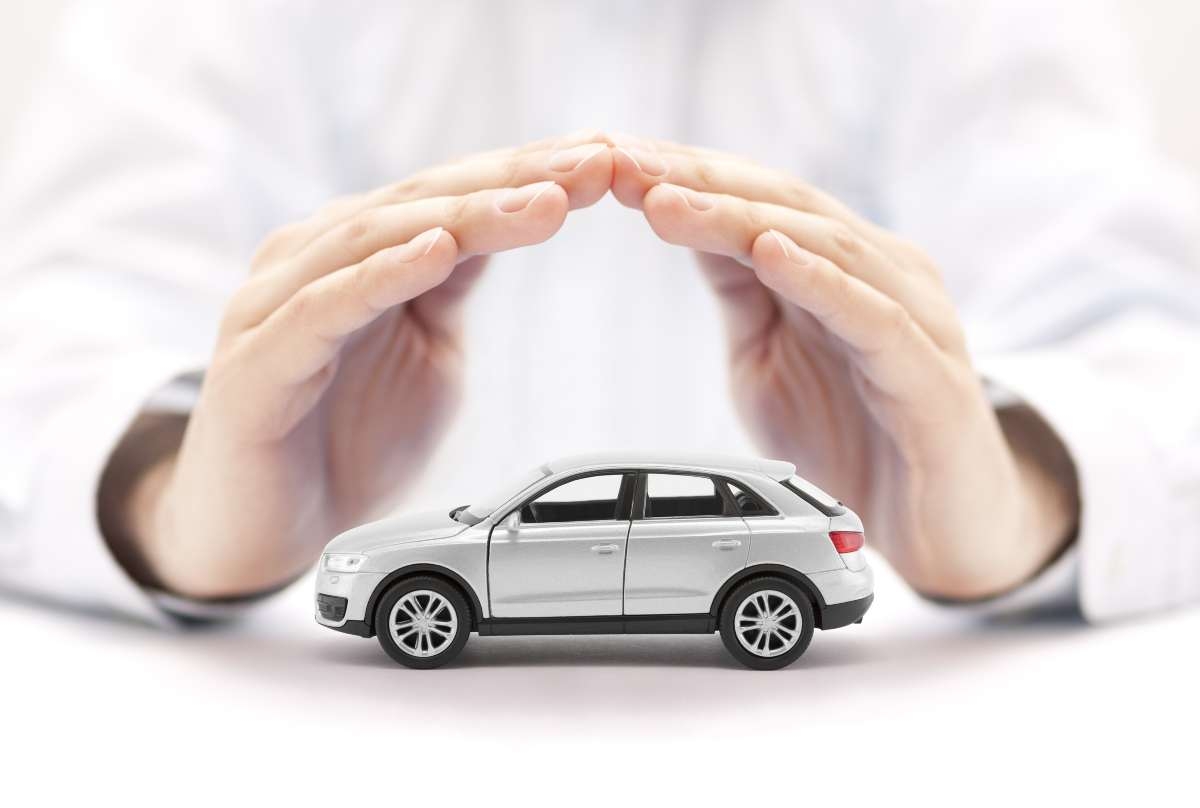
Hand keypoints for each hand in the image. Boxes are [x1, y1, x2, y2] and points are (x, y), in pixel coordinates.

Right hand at [107, 132, 613, 597]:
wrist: (265, 532)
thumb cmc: (345, 438)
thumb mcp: (427, 348)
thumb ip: (455, 284)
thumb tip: (516, 217)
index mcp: (355, 253)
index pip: (450, 196)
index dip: (528, 174)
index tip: (603, 160)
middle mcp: (312, 260)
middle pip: (421, 202)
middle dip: (513, 181)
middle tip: (592, 165)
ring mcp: (275, 306)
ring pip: (376, 239)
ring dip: (465, 215)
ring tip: (541, 201)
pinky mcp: (256, 362)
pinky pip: (324, 308)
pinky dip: (382, 275)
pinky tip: (437, 251)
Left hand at [611, 135, 1078, 597]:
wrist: (938, 533)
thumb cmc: (854, 439)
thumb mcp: (768, 358)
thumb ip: (739, 293)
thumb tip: (680, 219)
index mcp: (843, 266)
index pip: (759, 200)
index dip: (686, 176)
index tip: (612, 160)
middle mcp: (884, 275)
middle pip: (787, 206)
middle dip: (699, 183)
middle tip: (624, 166)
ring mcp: (915, 319)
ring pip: (826, 247)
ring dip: (740, 219)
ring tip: (669, 200)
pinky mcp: (931, 377)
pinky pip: (875, 318)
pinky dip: (821, 281)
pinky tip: (772, 253)